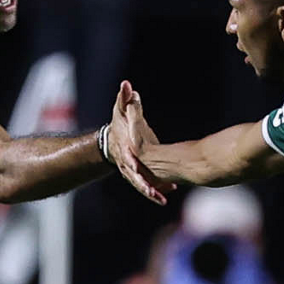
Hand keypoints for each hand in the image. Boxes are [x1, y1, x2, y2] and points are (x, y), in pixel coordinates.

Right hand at [107, 80, 174, 205]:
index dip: (132, 165)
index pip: (128, 160)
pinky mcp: (141, 176)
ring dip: (153, 193)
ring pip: (143, 186)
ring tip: (163, 199)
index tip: (136, 167)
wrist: (113, 142)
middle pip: (135, 179)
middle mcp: (128, 166)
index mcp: (124, 152)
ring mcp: (134, 173)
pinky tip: (171, 190)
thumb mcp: (119, 111)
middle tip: (153, 193)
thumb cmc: (117, 126)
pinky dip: (158, 189)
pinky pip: (150, 185)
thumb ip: (124, 99)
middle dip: (144, 186)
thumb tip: (127, 84)